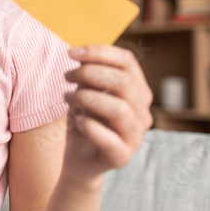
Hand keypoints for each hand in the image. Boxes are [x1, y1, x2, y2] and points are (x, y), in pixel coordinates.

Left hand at [61, 44, 153, 187]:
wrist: (78, 158)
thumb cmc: (83, 119)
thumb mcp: (84, 91)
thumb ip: (88, 74)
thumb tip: (80, 53)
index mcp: (137, 91)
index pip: (127, 62)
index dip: (99, 52)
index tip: (71, 52)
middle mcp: (142, 113)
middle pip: (124, 82)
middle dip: (90, 74)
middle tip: (67, 76)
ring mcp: (135, 136)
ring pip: (119, 109)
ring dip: (87, 98)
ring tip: (68, 98)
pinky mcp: (122, 156)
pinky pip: (110, 139)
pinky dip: (89, 126)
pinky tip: (76, 121)